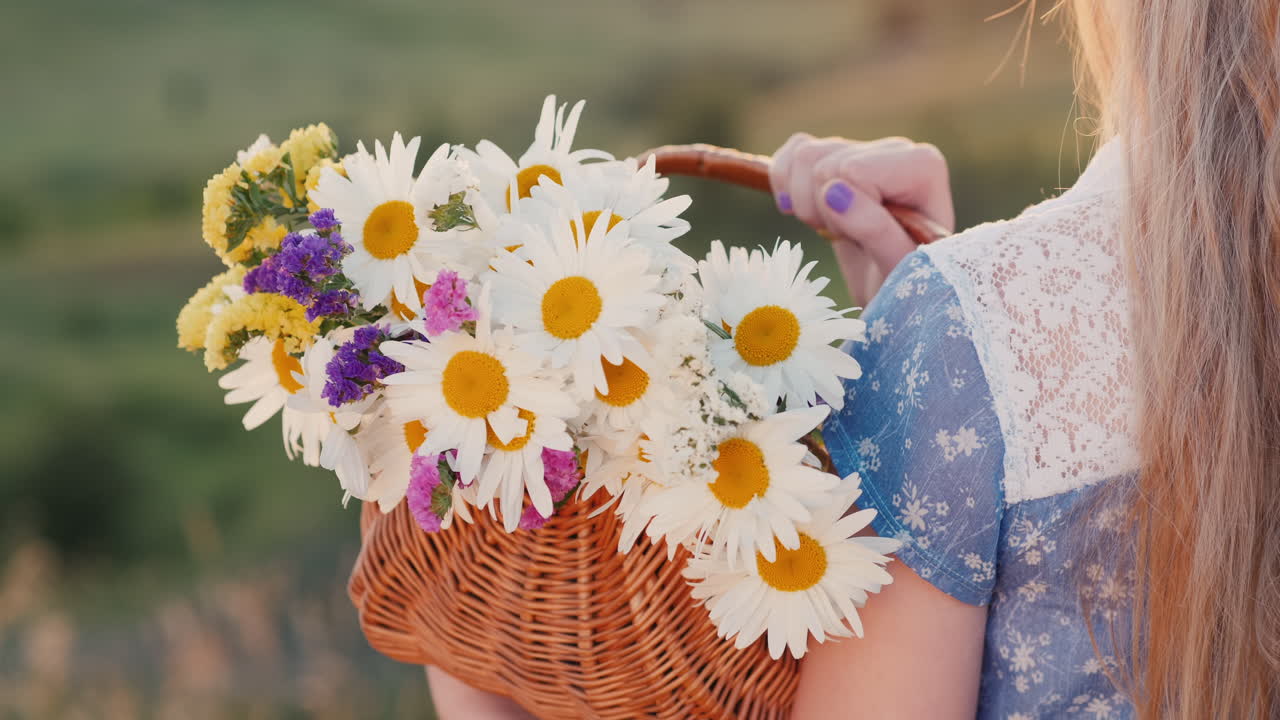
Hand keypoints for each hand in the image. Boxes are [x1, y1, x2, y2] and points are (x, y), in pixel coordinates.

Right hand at [769, 134, 953, 305]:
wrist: (892, 286)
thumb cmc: (904, 282)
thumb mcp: (896, 268)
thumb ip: (875, 230)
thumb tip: (834, 192)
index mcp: (922, 166)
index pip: (852, 170)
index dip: (845, 212)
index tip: (866, 240)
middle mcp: (897, 149)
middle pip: (822, 162)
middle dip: (824, 210)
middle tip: (850, 238)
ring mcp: (865, 149)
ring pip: (804, 153)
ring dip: (806, 202)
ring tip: (836, 227)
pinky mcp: (838, 154)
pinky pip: (795, 149)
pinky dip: (786, 182)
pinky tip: (806, 210)